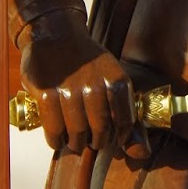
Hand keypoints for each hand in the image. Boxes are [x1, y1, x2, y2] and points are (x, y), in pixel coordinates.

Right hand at [19, 13, 148, 158]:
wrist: (56, 34)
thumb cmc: (88, 63)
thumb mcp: (112, 77)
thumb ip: (124, 114)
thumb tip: (141, 154)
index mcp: (117, 80)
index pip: (124, 122)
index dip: (118, 136)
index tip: (111, 139)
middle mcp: (95, 85)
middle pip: (100, 131)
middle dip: (96, 142)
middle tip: (90, 141)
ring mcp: (69, 90)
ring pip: (76, 133)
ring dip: (75, 143)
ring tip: (73, 140)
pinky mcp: (46, 94)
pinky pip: (54, 130)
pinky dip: (56, 140)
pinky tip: (57, 137)